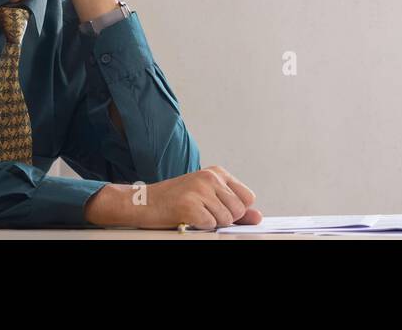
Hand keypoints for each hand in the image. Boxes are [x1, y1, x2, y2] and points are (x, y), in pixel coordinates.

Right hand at [85, 166, 263, 228]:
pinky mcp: (189, 205)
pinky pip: (210, 226)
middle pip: (239, 210)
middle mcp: (210, 177)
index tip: (220, 211)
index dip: (237, 210)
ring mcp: (200, 190)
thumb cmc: (174, 200)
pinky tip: (186, 219)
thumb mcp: (206, 198)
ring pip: (226, 220)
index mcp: (217, 173)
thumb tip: (258, 217)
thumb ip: (233, 206)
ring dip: (211, 224)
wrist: (143, 202)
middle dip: (225, 219)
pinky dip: (199, 228)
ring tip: (194, 215)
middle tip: (203, 214)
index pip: (248, 197)